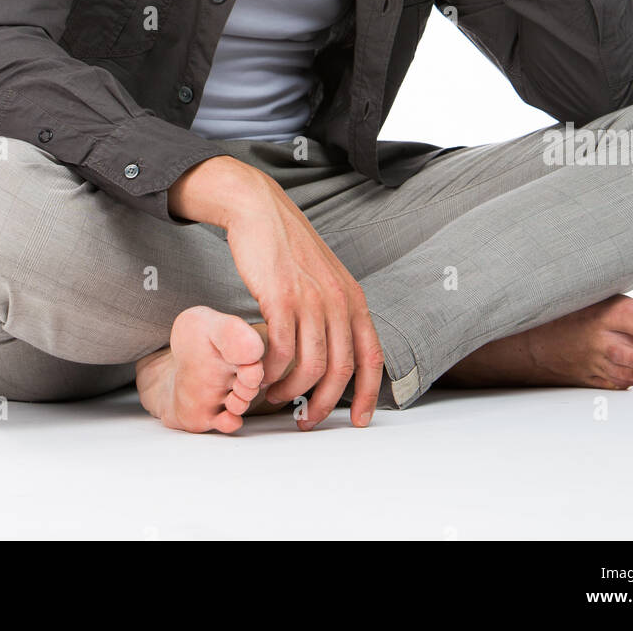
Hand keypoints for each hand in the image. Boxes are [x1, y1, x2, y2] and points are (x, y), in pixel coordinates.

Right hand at [222, 170, 385, 429]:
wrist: (261, 212)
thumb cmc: (288, 249)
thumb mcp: (325, 278)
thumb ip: (335, 311)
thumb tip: (336, 353)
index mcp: (354, 298)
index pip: (372, 356)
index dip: (369, 394)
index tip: (360, 421)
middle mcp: (338, 300)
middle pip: (341, 369)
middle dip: (325, 403)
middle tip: (307, 420)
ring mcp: (311, 299)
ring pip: (310, 365)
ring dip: (293, 391)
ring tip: (278, 396)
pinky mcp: (281, 297)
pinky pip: (281, 350)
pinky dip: (271, 371)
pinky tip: (262, 374)